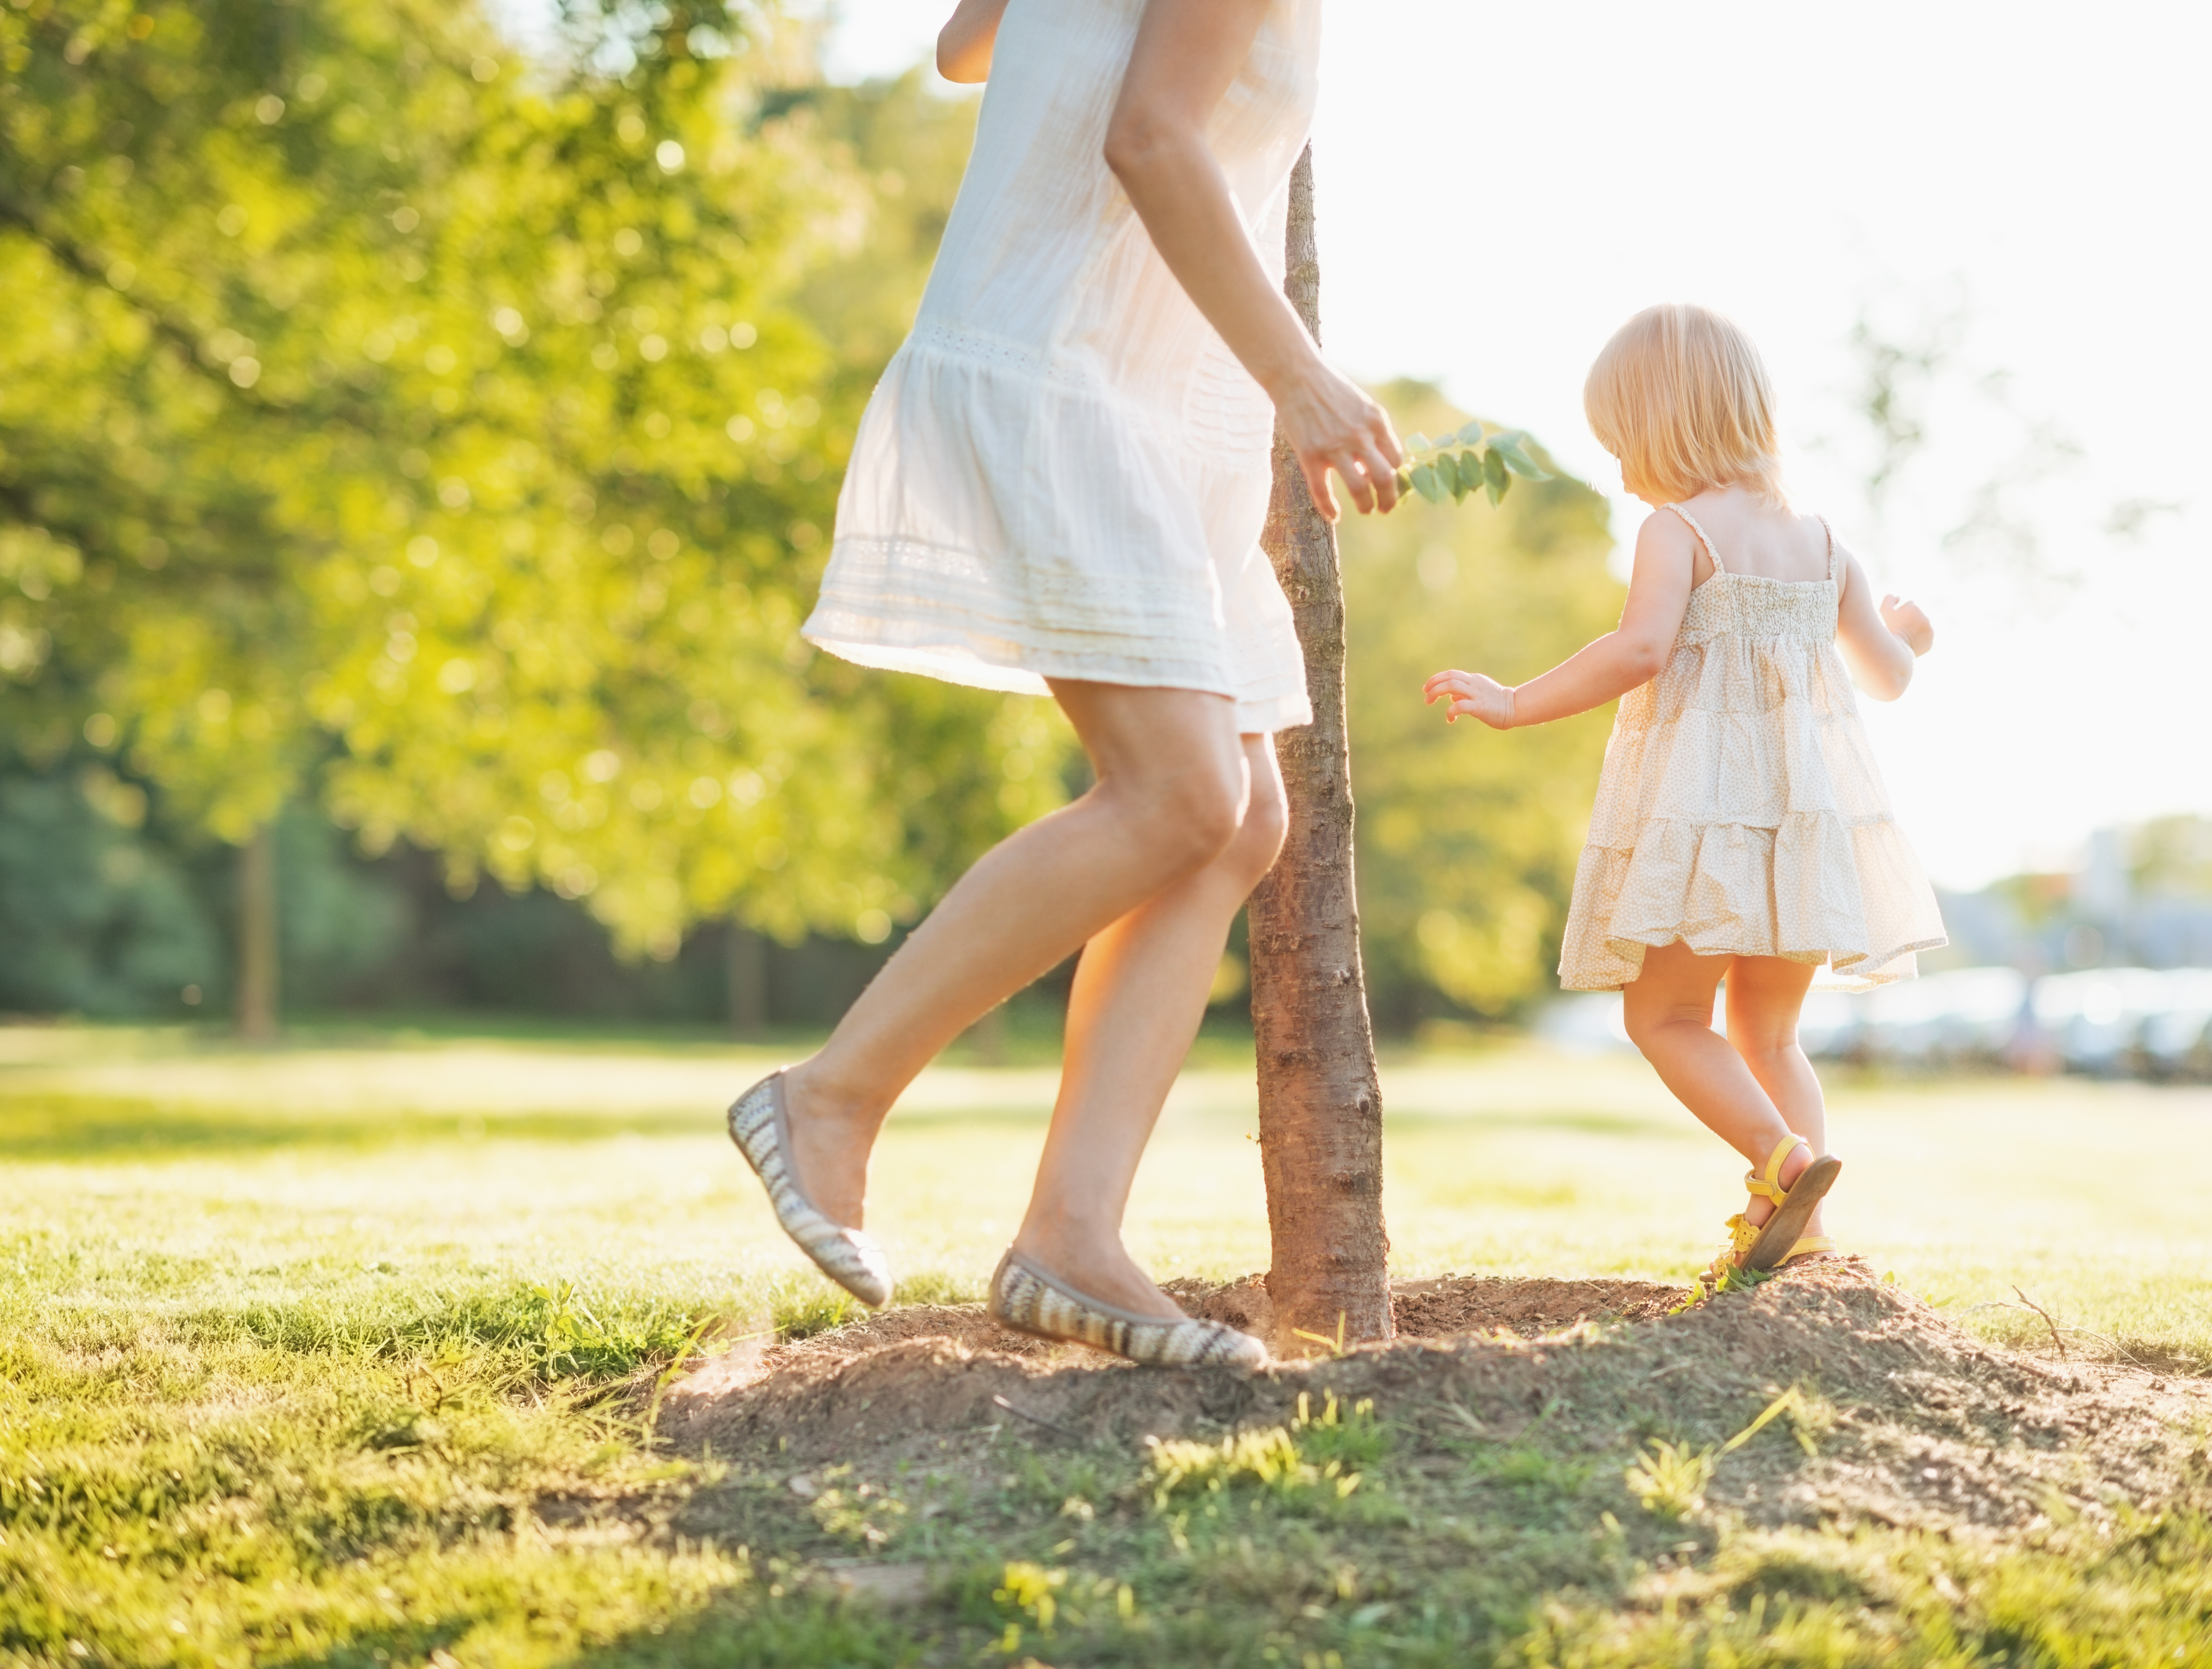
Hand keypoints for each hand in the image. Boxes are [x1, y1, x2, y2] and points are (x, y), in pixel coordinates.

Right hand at [1269, 353, 1402, 520]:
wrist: (1296, 375)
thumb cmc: (1329, 390)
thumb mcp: (1361, 405)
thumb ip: (1372, 431)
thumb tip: (1377, 463)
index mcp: (1376, 421)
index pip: (1396, 459)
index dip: (1396, 476)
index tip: (1389, 484)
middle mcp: (1359, 435)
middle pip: (1385, 478)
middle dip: (1389, 499)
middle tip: (1386, 509)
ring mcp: (1334, 446)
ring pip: (1359, 488)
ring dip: (1367, 505)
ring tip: (1367, 510)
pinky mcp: (1310, 455)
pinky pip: (1323, 492)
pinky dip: (1330, 508)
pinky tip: (1334, 516)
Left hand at [1423, 668, 1514, 728]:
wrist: (1515, 708)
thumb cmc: (1496, 703)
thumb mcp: (1478, 694)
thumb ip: (1464, 693)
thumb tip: (1451, 697)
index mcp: (1473, 679)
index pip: (1451, 674)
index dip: (1436, 679)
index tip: (1426, 688)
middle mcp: (1474, 684)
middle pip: (1449, 677)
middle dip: (1433, 685)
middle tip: (1426, 697)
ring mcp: (1477, 694)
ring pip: (1452, 686)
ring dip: (1437, 693)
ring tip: (1430, 702)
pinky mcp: (1480, 706)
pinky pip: (1460, 705)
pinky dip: (1450, 711)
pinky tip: (1450, 719)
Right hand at [1880, 594, 1933, 654]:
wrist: (1894, 648)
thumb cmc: (1887, 628)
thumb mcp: (1884, 611)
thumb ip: (1890, 599)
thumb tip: (1898, 597)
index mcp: (1914, 608)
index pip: (1909, 606)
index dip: (1901, 613)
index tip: (1897, 620)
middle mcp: (1924, 617)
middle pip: (1917, 616)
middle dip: (1910, 620)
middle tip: (1900, 629)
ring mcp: (1929, 630)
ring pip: (1922, 627)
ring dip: (1916, 629)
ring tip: (1905, 636)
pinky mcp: (1930, 641)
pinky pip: (1924, 638)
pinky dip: (1919, 640)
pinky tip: (1909, 642)